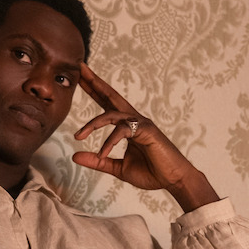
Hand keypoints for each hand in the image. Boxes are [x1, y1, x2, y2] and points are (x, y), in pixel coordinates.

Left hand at [73, 62, 219, 212]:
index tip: (80, 78)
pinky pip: (122, 131)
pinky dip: (109, 142)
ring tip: (78, 135)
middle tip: (80, 68)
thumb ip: (98, 161)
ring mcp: (141, 123)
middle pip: (111, 96)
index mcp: (127, 125)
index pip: (107, 104)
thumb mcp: (118, 168)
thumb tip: (75, 156)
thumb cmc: (151, 173)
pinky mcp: (147, 131)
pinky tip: (102, 153)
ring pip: (112, 114)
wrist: (174, 180)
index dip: (94, 90)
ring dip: (93, 123)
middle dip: (95, 82)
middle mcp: (134, 120)